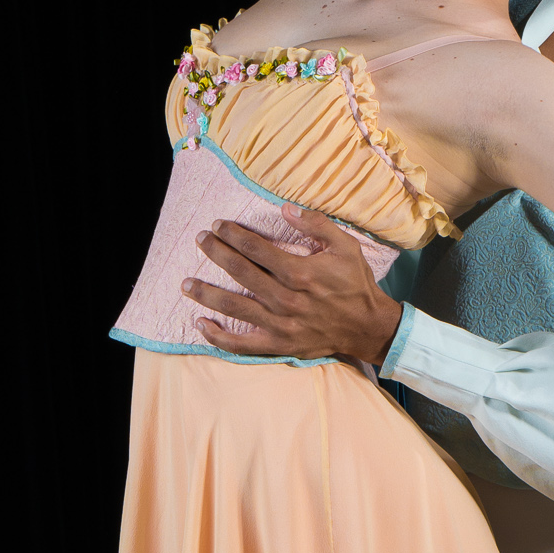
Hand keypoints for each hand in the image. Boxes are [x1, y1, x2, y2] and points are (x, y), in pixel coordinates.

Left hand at [184, 216, 405, 362]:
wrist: (367, 327)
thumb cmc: (355, 284)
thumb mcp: (345, 246)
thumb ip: (316, 224)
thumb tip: (285, 208)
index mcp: (300, 272)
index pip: (255, 249)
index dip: (232, 234)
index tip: (218, 225)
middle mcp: (286, 299)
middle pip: (240, 272)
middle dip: (215, 253)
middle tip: (200, 240)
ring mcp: (280, 324)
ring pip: (233, 307)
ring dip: (206, 293)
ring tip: (186, 283)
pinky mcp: (279, 344)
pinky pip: (241, 344)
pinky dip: (218, 336)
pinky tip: (201, 323)